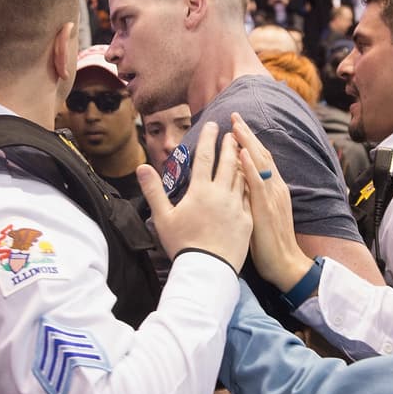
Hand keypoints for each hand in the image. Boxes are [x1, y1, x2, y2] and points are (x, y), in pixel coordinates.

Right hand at [138, 121, 251, 272]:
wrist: (207, 269)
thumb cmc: (182, 244)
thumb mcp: (163, 217)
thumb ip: (153, 190)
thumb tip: (142, 167)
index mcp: (200, 191)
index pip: (205, 157)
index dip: (209, 138)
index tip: (213, 125)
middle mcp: (221, 194)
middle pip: (228, 162)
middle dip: (230, 145)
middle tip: (232, 132)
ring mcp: (237, 206)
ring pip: (242, 176)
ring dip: (242, 161)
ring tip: (243, 150)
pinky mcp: (247, 219)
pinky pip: (250, 196)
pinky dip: (250, 183)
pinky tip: (251, 180)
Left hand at [230, 113, 314, 291]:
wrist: (286, 264)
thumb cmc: (269, 243)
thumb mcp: (259, 214)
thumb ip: (251, 196)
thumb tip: (236, 183)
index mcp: (273, 189)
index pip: (261, 158)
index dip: (249, 141)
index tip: (236, 125)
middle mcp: (275, 187)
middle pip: (261, 154)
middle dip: (247, 134)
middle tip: (234, 115)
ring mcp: (272, 196)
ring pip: (260, 163)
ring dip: (247, 142)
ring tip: (236, 125)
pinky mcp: (266, 208)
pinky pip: (257, 182)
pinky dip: (249, 166)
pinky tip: (240, 153)